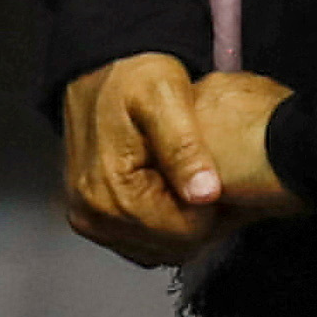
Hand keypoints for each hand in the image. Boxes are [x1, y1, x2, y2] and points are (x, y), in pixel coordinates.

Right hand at [62, 57, 304, 264]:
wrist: (99, 68)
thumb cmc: (133, 76)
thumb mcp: (167, 96)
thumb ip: (185, 147)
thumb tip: (204, 194)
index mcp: (111, 190)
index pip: (183, 235)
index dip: (215, 211)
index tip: (227, 182)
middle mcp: (92, 213)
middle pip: (170, 247)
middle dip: (201, 220)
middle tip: (216, 180)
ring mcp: (89, 217)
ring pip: (157, 249)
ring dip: (184, 223)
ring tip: (199, 182)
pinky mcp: (92, 216)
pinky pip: (140, 240)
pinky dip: (164, 224)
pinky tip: (178, 192)